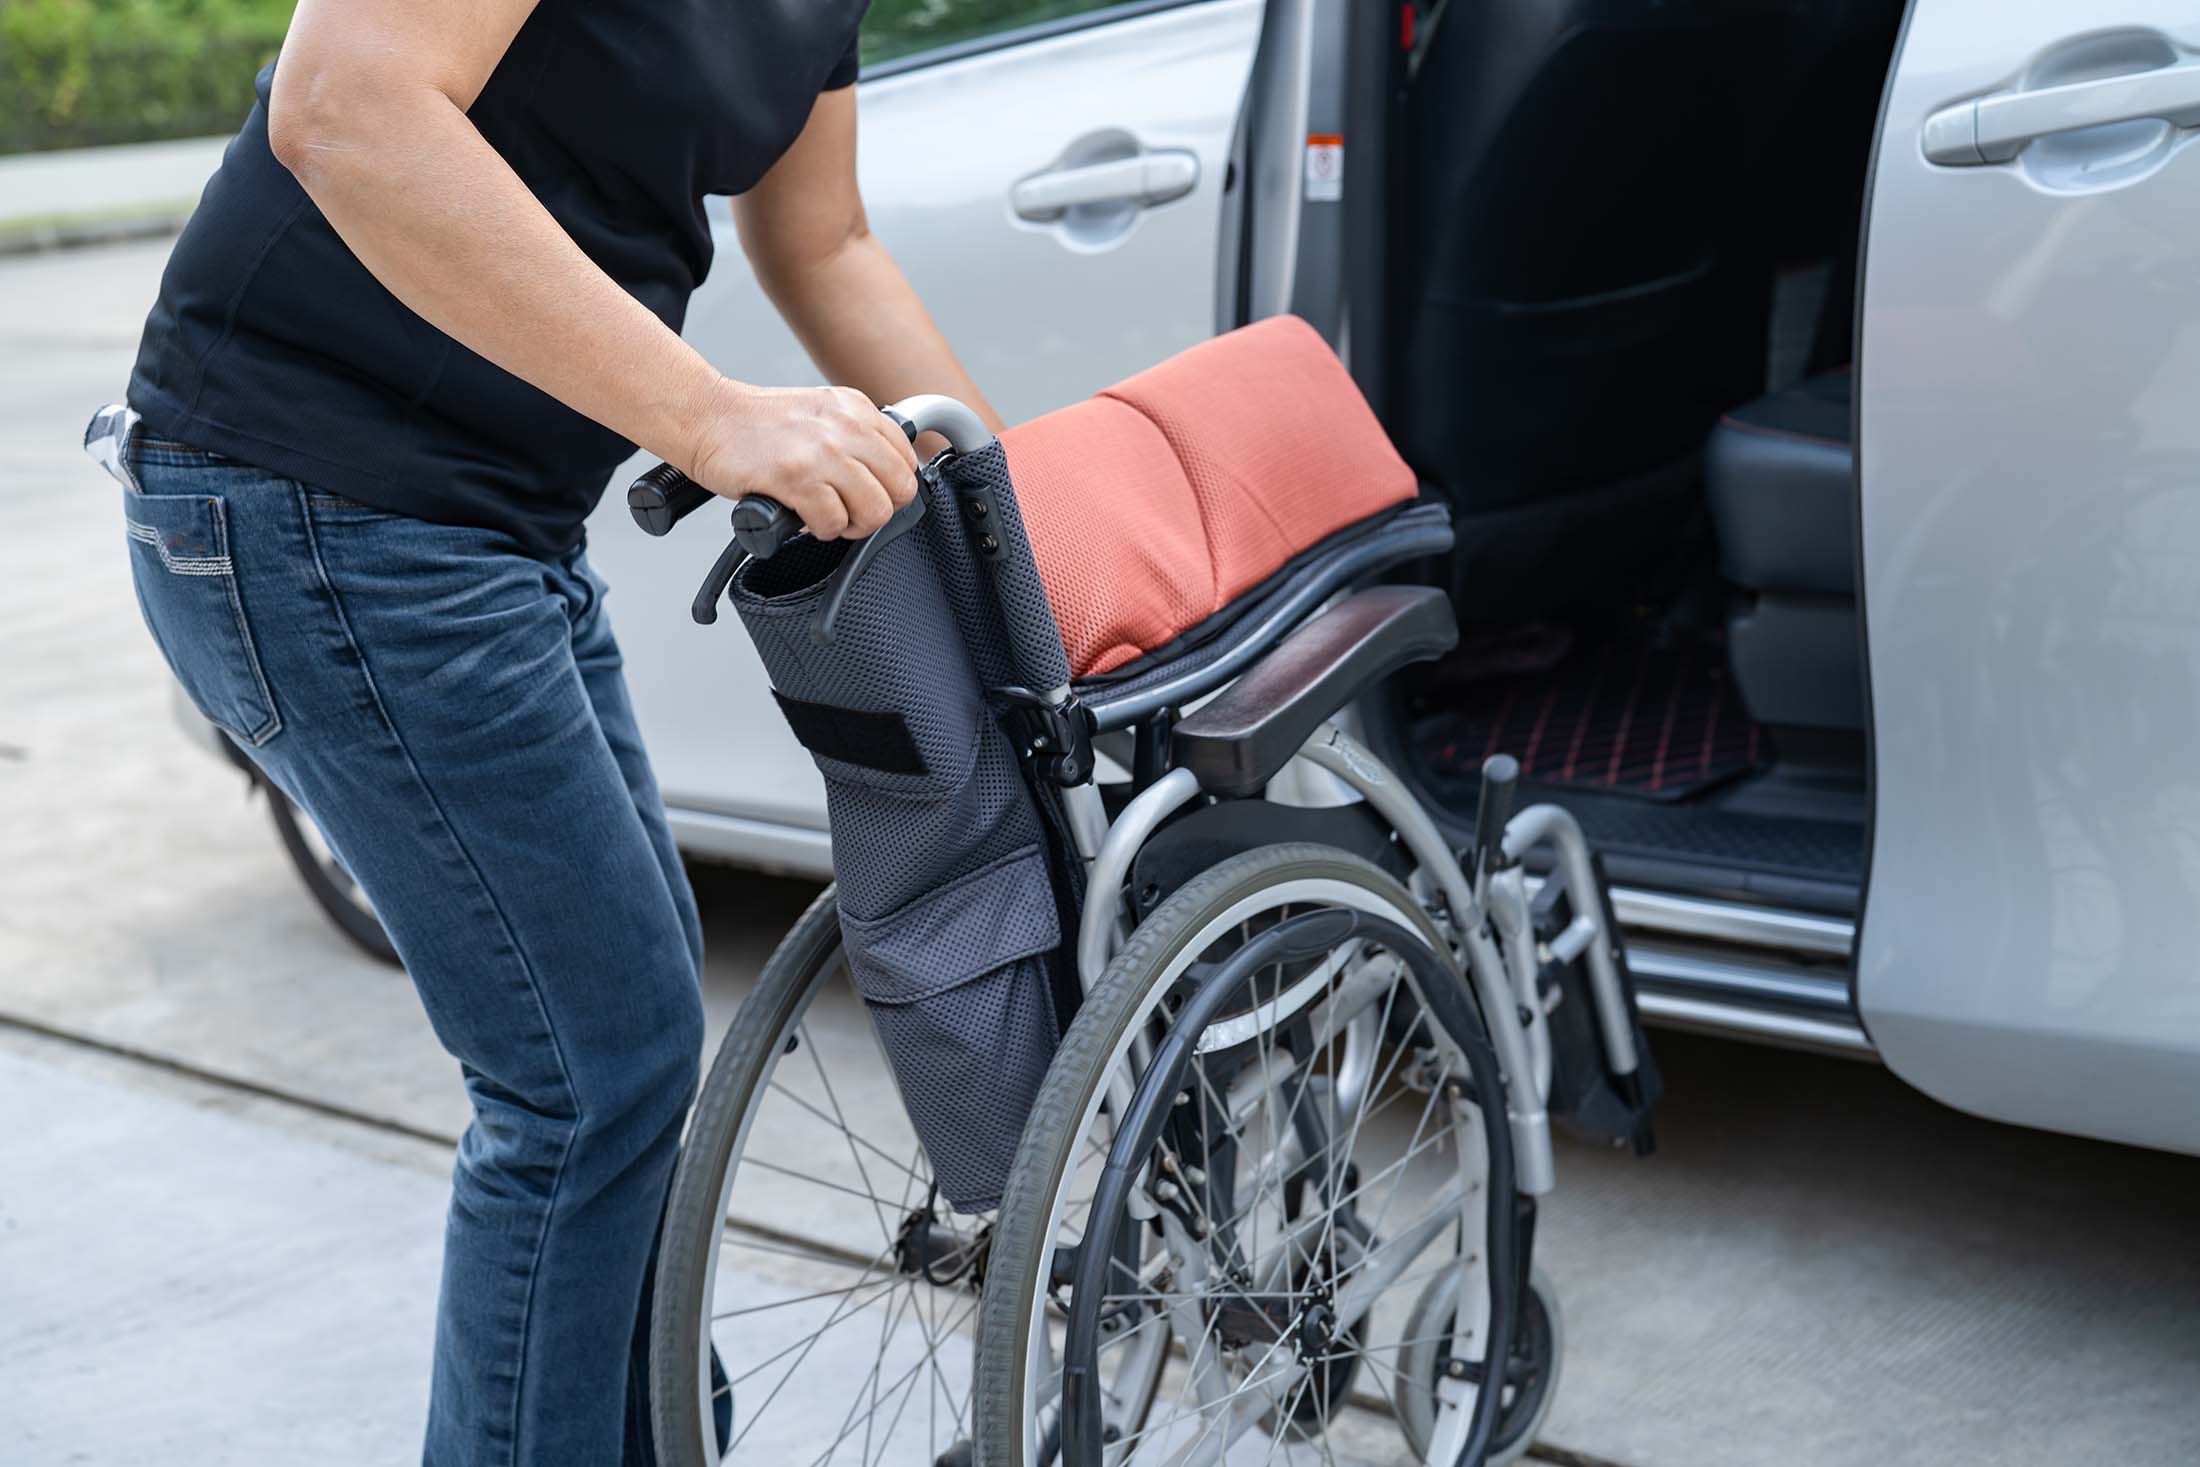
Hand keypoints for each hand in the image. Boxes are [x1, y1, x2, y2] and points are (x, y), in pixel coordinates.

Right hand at [685, 382, 919, 539]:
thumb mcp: (821, 413)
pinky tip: (802, 516)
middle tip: (848, 512)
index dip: (889, 487)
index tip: (867, 494)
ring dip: (850, 524)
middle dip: (877, 510)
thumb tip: (882, 480)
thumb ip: (855, 437)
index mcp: (857, 408)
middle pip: (900, 489)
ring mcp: (823, 451)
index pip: (907, 460)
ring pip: (875, 510)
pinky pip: (834, 522)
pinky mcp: (796, 476)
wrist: (708, 417)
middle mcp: (847, 426)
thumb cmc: (757, 425)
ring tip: (825, 516)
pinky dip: (820, 529)